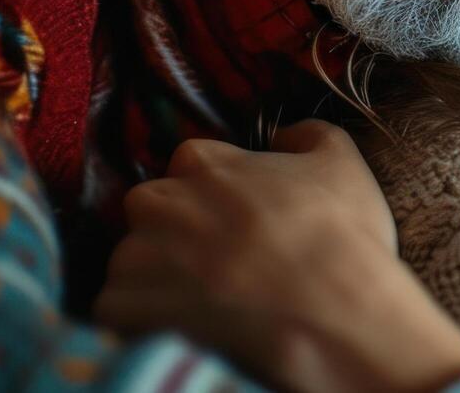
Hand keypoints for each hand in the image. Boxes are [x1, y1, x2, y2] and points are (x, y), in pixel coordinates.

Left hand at [95, 120, 459, 392]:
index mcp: (204, 163)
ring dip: (157, 275)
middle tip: (220, 259)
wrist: (331, 311)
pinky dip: (141, 318)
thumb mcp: (343, 163)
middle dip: (175, 229)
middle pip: (151, 208)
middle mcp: (161, 202)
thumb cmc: (340, 235)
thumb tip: (283, 136)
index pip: (190, 163)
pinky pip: (117, 308)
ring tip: (205, 299)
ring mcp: (138, 256)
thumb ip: (307, 135)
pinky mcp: (125, 308)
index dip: (215, 191)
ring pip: (132, 259)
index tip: (239, 216)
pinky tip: (184, 325)